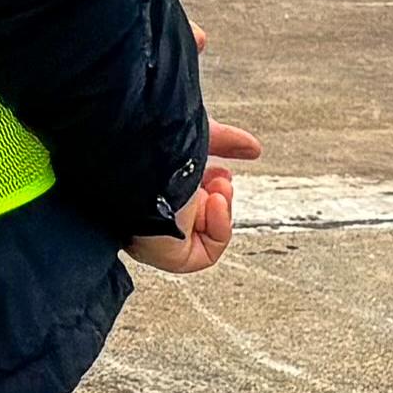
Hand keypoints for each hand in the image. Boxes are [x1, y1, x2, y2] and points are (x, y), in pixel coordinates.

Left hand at [126, 123, 262, 276]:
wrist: (139, 161)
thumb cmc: (153, 147)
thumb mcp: (197, 137)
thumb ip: (226, 141)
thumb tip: (253, 148)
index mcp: (151, 184)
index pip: (186, 194)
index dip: (210, 183)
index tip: (220, 170)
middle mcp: (152, 211)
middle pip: (198, 213)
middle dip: (219, 194)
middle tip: (221, 179)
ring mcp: (160, 234)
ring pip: (206, 232)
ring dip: (222, 208)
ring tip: (218, 187)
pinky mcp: (168, 255)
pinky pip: (207, 253)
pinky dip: (220, 228)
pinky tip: (214, 204)